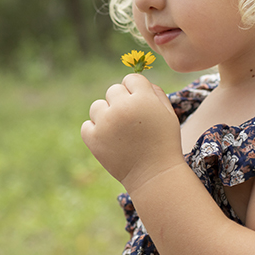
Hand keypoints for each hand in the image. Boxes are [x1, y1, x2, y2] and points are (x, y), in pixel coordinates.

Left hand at [80, 73, 182, 189]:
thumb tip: (136, 82)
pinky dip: (95, 131)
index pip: (131, 79)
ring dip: (106, 115)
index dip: (137, 92)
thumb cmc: (164, 142)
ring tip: (120, 131)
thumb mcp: (168, 114)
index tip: (141, 106)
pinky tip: (109, 140)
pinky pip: (87, 125)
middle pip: (113, 90)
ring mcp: (105, 123)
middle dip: (121, 102)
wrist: (154, 175)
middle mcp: (122, 107)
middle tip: (132, 122)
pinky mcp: (93, 138)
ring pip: (97, 106)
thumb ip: (155, 92)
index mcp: (142, 98)